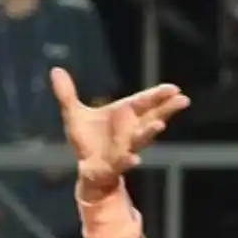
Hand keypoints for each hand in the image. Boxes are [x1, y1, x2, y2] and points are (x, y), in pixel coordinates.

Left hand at [50, 68, 189, 195]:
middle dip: (166, 109)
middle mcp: (130, 130)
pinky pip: (124, 162)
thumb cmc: (87, 138)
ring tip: (159, 125)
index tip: (174, 88)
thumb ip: (66, 93)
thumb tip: (55, 70)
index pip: (143, 101)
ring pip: (140, 139)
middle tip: (182, 100)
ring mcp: (125, 147)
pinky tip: (134, 160)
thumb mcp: (74, 114)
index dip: (158, 95)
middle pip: (152, 117)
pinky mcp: (115, 165)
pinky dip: (129, 160)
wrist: (86, 166)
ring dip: (149, 133)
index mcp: (124, 114)